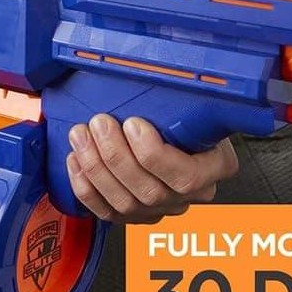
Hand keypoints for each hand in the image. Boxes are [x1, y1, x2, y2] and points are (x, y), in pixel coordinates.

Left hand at [66, 115, 238, 223]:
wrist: (172, 125)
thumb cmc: (183, 111)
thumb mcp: (192, 101)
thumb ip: (179, 99)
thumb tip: (149, 75)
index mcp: (215, 166)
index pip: (187, 176)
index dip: (154, 155)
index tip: (133, 123)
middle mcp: (191, 194)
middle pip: (150, 191)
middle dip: (116, 156)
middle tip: (99, 123)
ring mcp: (162, 209)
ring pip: (125, 203)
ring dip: (96, 167)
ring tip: (81, 135)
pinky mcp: (134, 216)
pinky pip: (107, 212)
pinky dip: (86, 187)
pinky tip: (76, 161)